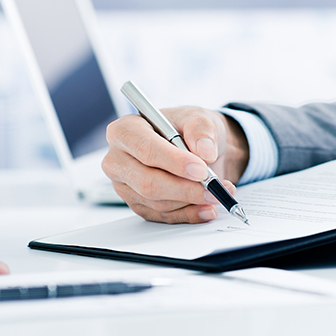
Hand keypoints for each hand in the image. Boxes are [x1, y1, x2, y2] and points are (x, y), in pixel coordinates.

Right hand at [103, 106, 249, 222]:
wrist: (195, 147)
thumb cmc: (188, 130)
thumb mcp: (199, 118)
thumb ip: (201, 130)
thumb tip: (205, 151)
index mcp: (126, 130)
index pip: (146, 149)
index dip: (174, 162)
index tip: (201, 170)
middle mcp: (119, 159)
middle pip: (148, 182)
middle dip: (184, 189)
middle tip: (212, 188)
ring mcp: (126, 185)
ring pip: (157, 203)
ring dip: (191, 202)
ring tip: (217, 193)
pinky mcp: (138, 204)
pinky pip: (163, 216)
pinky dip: (189, 214)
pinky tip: (206, 208)